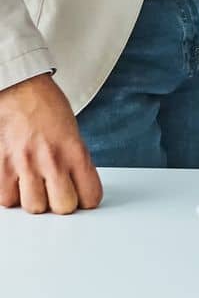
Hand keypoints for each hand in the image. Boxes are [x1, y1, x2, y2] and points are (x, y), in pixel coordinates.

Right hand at [0, 73, 101, 214]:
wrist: (20, 90)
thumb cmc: (47, 108)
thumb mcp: (72, 133)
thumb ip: (75, 161)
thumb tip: (77, 188)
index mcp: (75, 150)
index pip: (91, 195)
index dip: (87, 199)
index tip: (83, 197)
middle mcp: (52, 160)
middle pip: (63, 207)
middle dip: (61, 202)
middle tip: (58, 191)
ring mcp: (25, 164)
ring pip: (34, 207)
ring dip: (35, 200)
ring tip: (36, 185)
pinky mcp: (1, 166)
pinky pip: (7, 199)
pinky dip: (12, 195)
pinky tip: (17, 182)